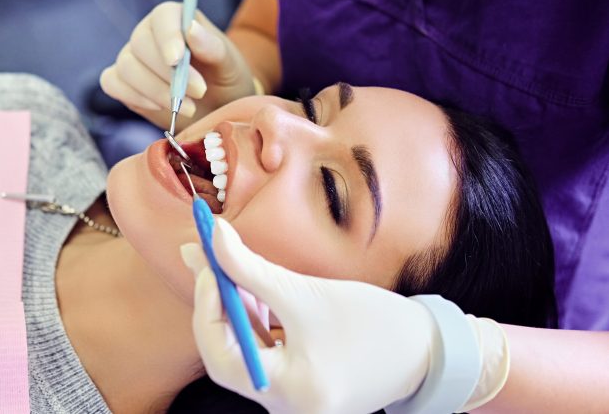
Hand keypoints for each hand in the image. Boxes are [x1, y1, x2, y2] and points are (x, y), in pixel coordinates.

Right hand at [100, 2, 254, 130]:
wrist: (217, 110)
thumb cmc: (225, 81)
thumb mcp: (229, 65)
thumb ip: (213, 47)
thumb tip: (191, 28)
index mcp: (176, 19)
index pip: (163, 17)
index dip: (167, 37)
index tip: (177, 60)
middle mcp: (149, 33)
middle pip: (140, 44)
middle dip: (167, 74)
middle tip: (198, 93)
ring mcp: (133, 58)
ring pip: (127, 67)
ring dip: (155, 91)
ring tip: (187, 107)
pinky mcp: (122, 82)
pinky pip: (113, 84)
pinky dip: (135, 97)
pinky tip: (160, 107)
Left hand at [180, 218, 434, 413]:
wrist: (426, 350)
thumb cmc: (374, 324)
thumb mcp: (305, 294)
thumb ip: (251, 268)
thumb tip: (210, 237)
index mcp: (289, 392)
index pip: (221, 354)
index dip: (208, 305)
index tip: (209, 262)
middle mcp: (285, 407)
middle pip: (228, 355)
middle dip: (218, 305)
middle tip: (211, 261)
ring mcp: (292, 400)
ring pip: (246, 351)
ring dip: (236, 309)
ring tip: (234, 268)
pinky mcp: (300, 386)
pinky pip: (265, 354)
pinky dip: (257, 322)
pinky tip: (258, 292)